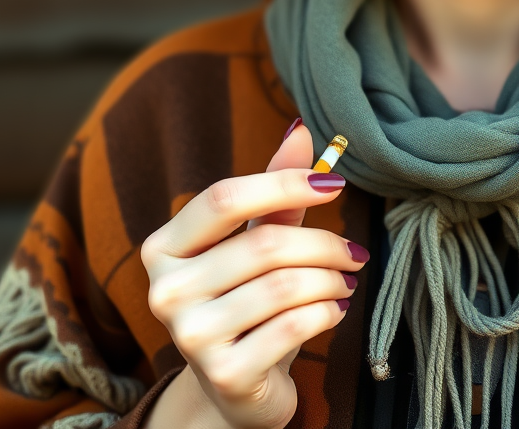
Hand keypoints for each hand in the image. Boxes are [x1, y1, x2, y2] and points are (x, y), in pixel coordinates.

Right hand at [141, 122, 367, 428]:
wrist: (236, 387)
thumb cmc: (247, 301)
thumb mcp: (255, 241)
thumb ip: (275, 192)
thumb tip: (301, 130)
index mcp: (164, 247)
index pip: (223, 197)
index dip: (284, 184)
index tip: (335, 184)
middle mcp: (165, 291)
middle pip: (263, 244)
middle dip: (323, 243)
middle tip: (354, 252)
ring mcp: (190, 337)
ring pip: (283, 286)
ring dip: (331, 279)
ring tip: (346, 281)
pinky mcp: (223, 374)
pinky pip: (292, 327)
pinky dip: (327, 313)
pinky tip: (335, 310)